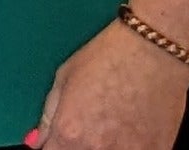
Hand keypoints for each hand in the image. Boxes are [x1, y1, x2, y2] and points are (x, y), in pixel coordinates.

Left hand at [30, 21, 188, 149]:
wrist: (152, 49)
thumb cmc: (109, 56)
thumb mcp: (64, 78)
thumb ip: (49, 116)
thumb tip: (36, 141)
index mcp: (69, 132)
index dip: (55, 145)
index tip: (60, 139)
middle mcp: (96, 148)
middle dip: (79, 145)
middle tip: (90, 125)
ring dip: (106, 147)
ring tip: (113, 123)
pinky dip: (132, 146)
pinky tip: (132, 127)